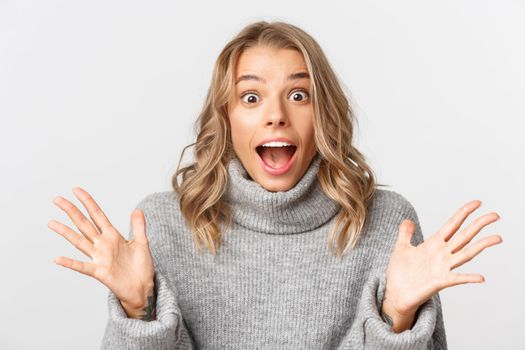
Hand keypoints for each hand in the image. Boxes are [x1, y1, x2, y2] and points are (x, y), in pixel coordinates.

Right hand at [49, 187, 155, 317]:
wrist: (142, 288)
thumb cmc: (141, 267)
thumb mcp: (142, 243)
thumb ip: (138, 226)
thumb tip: (137, 209)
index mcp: (113, 236)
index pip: (97, 215)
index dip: (88, 202)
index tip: (76, 190)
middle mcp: (103, 245)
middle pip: (84, 224)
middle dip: (71, 211)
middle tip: (56, 199)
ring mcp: (99, 258)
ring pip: (79, 242)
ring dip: (66, 232)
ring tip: (51, 223)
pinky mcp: (100, 272)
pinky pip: (82, 266)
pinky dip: (70, 263)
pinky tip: (58, 259)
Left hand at [383, 200, 502, 322]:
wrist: (396, 294)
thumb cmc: (400, 273)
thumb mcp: (401, 248)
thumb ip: (405, 234)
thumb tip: (408, 220)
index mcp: (433, 244)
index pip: (452, 224)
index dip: (464, 213)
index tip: (478, 203)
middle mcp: (441, 254)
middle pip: (464, 236)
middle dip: (479, 224)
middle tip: (495, 215)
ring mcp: (442, 267)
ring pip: (466, 254)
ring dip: (481, 246)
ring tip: (497, 238)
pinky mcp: (439, 282)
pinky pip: (456, 278)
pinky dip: (468, 278)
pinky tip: (481, 277)